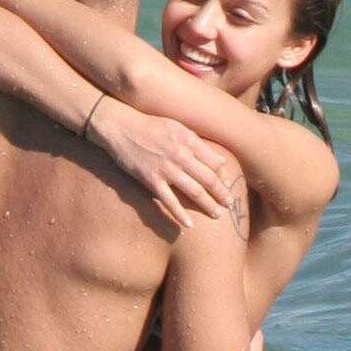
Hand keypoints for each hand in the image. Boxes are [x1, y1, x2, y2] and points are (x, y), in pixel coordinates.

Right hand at [86, 97, 234, 226]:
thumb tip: (220, 161)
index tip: (227, 186)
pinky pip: (169, 201)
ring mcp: (166, 169)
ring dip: (208, 205)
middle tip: (230, 205)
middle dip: (222, 194)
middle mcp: (180, 155)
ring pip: (194, 191)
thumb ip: (197, 142)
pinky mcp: (151, 180)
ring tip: (218, 215)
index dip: (223, 176)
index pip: (214, 162)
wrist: (119, 127)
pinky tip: (189, 225)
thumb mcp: (176, 126)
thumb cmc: (148, 125)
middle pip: (208, 179)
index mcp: (188, 140)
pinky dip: (180, 215)